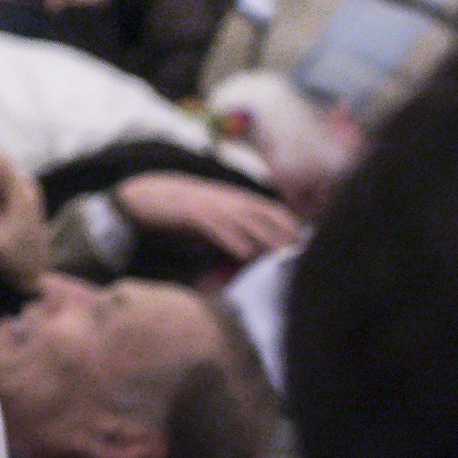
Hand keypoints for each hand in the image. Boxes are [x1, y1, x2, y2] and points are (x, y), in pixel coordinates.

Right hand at [111, 172, 304, 262]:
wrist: (150, 195)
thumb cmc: (187, 211)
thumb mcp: (218, 217)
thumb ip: (239, 232)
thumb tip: (258, 256)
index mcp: (240, 200)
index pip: (277, 213)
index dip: (293, 230)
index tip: (308, 251)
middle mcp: (231, 201)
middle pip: (269, 219)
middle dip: (287, 240)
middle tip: (302, 262)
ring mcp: (214, 206)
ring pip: (249, 223)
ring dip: (267, 242)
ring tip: (282, 261)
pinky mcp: (195, 213)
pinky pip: (220, 227)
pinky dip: (234, 241)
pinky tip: (245, 254)